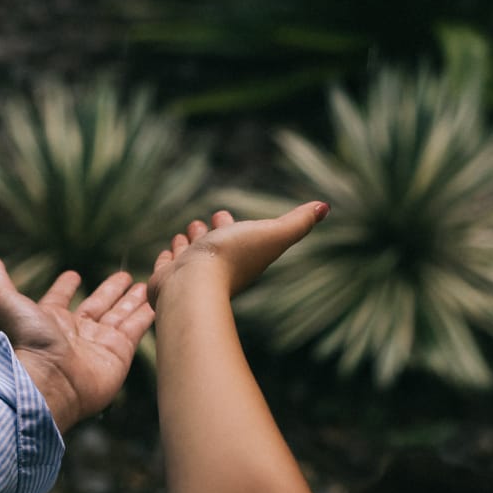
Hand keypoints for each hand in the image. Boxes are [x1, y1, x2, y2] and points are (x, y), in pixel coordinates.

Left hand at [0, 251, 154, 432]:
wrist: (47, 384)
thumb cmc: (25, 344)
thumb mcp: (6, 302)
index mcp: (49, 320)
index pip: (59, 298)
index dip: (65, 287)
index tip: (73, 275)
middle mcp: (75, 332)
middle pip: (97, 306)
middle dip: (109, 291)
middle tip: (123, 276)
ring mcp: (99, 343)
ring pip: (119, 315)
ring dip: (131, 300)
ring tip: (144, 284)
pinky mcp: (119, 353)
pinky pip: (136, 329)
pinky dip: (147, 315)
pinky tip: (156, 300)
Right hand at [147, 203, 328, 307]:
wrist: (193, 284)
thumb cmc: (232, 257)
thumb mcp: (272, 233)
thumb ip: (298, 221)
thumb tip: (325, 207)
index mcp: (239, 253)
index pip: (234, 234)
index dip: (230, 223)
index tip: (222, 213)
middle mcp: (215, 264)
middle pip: (211, 243)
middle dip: (208, 231)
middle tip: (201, 222)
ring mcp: (190, 273)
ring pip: (188, 253)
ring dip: (187, 242)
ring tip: (184, 233)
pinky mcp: (168, 280)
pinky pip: (168, 265)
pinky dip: (169, 257)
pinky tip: (167, 253)